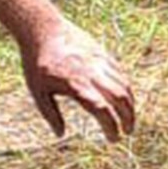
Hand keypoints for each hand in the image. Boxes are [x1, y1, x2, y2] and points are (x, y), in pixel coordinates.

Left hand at [22, 17, 135, 138]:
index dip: (111, 126)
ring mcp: (100, 62)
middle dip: (128, 118)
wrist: (43, 29)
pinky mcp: (102, 54)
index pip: (102, 109)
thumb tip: (61, 134)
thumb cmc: (37, 63)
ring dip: (131, 104)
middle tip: (128, 132)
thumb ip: (51, 115)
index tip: (113, 139)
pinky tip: (124, 98)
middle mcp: (92, 73)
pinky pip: (121, 73)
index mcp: (76, 85)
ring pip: (124, 85)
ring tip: (129, 118)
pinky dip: (127, 88)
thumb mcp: (38, 92)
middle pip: (120, 98)